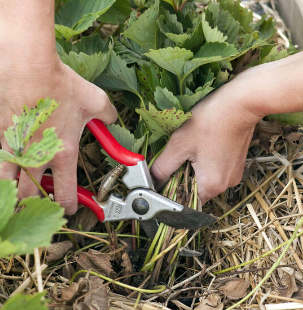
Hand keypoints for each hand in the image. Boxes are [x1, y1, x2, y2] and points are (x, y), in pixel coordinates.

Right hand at [0, 56, 116, 214]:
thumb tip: (113, 119)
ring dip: (15, 193)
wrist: (29, 69)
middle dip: (37, 207)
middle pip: (30, 197)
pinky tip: (11, 165)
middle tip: (43, 205)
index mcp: (63, 154)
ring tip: (20, 194)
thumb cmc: (61, 86)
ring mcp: (16, 149)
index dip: (68, 207)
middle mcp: (38, 157)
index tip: (70, 209)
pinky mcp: (2, 136)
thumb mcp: (95, 101)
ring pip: (8, 185)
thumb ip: (108, 115)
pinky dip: (5, 169)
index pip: (64, 194)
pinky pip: (1, 161)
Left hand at [151, 76, 261, 202]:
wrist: (241, 103)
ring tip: (192, 147)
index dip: (171, 190)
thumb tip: (152, 181)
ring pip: (204, 179)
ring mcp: (233, 174)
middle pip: (195, 190)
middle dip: (182, 177)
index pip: (184, 200)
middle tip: (178, 156)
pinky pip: (215, 170)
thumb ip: (162, 168)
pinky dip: (205, 163)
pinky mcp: (236, 163)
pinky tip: (203, 145)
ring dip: (193, 169)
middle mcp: (225, 185)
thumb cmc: (211, 121)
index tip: (166, 176)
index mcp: (212, 185)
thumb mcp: (179, 144)